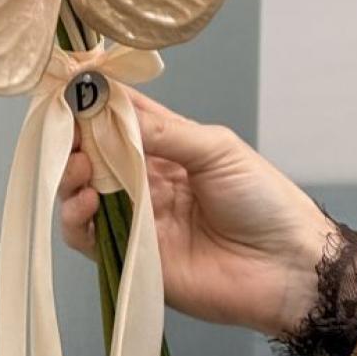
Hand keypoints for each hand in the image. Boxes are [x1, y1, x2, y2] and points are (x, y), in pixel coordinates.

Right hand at [58, 90, 334, 338]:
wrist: (288, 268)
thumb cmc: (263, 200)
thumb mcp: (217, 149)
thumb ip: (164, 132)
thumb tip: (109, 109)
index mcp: (169, 147)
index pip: (121, 118)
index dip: (94, 102)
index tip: (71, 87)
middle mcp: (146, 180)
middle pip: (94, 154)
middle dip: (75, 139)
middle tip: (68, 132)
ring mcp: (137, 219)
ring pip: (83, 193)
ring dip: (71, 176)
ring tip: (79, 166)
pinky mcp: (132, 257)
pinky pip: (88, 239)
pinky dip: (76, 218)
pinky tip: (87, 200)